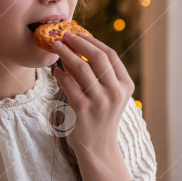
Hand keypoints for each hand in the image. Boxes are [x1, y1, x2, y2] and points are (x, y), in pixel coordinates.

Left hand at [52, 31, 134, 160]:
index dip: (93, 42)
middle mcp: (115, 92)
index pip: (110, 55)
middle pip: (97, 57)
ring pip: (80, 67)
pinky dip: (60, 73)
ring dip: (66, 53)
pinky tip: (56, 71)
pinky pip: (68, 83)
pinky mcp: (82, 108)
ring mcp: (99, 100)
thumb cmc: (102, 117)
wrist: (98, 147)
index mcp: (126, 86)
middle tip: (64, 35)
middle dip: (79, 42)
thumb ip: (100, 74)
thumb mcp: (110, 95)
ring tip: (55, 47)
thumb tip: (78, 47)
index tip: (79, 34)